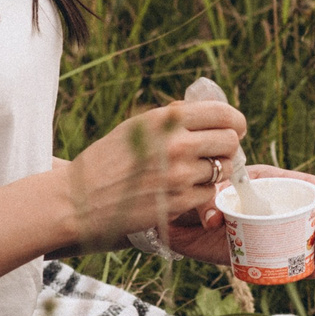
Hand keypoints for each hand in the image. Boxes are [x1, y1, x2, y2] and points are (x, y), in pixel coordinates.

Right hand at [64, 101, 248, 250]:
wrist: (80, 199)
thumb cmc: (107, 160)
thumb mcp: (136, 126)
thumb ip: (172, 118)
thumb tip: (206, 112)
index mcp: (166, 119)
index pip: (222, 113)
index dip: (234, 121)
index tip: (234, 127)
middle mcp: (176, 144)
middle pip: (230, 141)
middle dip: (228, 146)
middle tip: (217, 152)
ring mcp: (180, 176)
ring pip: (223, 169)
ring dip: (216, 170)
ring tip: (197, 171)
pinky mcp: (179, 203)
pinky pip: (209, 192)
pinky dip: (203, 191)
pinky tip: (185, 189)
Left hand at [153, 165, 314, 273]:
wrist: (178, 226)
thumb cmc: (192, 201)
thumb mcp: (201, 196)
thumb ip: (207, 203)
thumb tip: (213, 221)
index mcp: (267, 183)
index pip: (303, 184)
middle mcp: (275, 207)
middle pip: (311, 214)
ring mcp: (273, 231)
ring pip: (307, 238)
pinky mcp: (266, 253)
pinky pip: (293, 259)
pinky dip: (307, 266)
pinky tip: (314, 271)